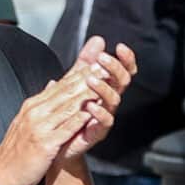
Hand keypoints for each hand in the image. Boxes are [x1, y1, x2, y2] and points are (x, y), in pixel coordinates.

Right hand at [0, 72, 98, 184]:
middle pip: (65, 92)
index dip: (79, 74)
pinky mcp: (44, 144)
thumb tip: (53, 84)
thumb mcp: (27, 120)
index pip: (60, 86)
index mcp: (33, 106)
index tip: (96, 64)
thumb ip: (42, 103)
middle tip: (105, 67)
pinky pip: (65, 129)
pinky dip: (78, 120)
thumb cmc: (17, 150)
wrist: (1, 173)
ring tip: (103, 85)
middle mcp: (35, 112)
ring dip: (86, 95)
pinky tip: (90, 113)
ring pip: (67, 107)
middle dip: (87, 79)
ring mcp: (39, 127)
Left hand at [62, 37, 137, 160]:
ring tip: (91, 79)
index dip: (126, 60)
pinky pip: (105, 122)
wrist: (58, 144)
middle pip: (122, 81)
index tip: (120, 47)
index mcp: (107, 88)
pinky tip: (91, 105)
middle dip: (114, 68)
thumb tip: (98, 40)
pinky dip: (99, 113)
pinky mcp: (98, 132)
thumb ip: (86, 62)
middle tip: (103, 58)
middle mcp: (109, 101)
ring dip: (104, 87)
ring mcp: (106, 116)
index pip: (123, 71)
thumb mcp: (75, 83)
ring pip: (114, 100)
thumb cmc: (70, 113)